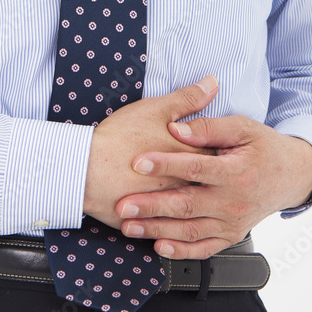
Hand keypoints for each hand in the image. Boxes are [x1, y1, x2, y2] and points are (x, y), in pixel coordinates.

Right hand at [82, 79, 217, 228]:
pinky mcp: (152, 222)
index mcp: (190, 155)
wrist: (88, 170)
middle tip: (217, 174)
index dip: (223, 149)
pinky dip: (176, 223)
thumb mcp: (155, 109)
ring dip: (198, 202)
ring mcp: (170, 206)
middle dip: (215, 179)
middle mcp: (185, 183)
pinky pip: (172, 227)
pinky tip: (177, 220)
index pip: (219, 153)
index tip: (224, 147)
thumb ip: (187, 98)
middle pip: (210, 183)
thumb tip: (213, 83)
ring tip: (196, 194)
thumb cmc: (120, 137)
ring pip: (193, 207)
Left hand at [115, 109, 311, 258]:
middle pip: (187, 205)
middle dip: (151, 206)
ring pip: (190, 230)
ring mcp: (233, 222)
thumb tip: (177, 129)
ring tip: (129, 227)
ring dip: (157, 230)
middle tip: (123, 205)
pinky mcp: (231, 236)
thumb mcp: (242, 127)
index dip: (165, 164)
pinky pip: (204, 248)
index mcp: (236, 171)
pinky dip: (181, 251)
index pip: (195, 168)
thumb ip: (209, 127)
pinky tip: (159, 248)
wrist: (292, 176)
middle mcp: (234, 201)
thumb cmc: (264, 147)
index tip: (137, 162)